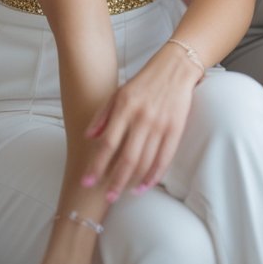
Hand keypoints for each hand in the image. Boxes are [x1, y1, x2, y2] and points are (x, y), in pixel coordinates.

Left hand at [81, 45, 199, 201]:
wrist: (176, 66)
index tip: (86, 182)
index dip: (96, 165)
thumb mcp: (119, 92)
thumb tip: (89, 138)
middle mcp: (142, 117)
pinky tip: (144, 186)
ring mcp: (160, 123)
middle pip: (126, 158)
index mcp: (125, 107)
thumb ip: (103, 115)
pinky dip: (154, 175)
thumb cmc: (145, 81)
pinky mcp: (176, 127)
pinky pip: (164, 157)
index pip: (107, 143)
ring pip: (144, 161)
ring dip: (132, 182)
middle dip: (114, 181)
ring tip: (121, 194)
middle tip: (106, 197)